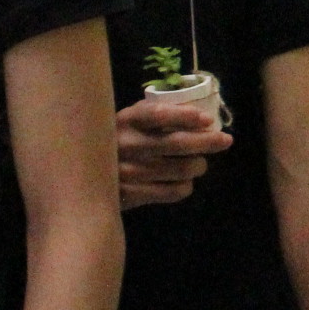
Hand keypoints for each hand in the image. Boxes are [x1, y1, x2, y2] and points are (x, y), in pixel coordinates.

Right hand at [115, 99, 232, 209]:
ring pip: (182, 169)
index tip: (207, 120)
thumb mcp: (127, 121)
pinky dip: (186, 185)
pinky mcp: (132, 195)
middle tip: (225, 140)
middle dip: (209, 142)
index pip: (158, 114)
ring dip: (199, 165)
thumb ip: (155, 115)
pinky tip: (183, 180)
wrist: (83, 174)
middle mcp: (127, 145)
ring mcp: (128, 172)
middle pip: (178, 144)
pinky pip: (174, 191)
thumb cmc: (115, 141)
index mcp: (126, 120)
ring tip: (198, 163)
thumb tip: (200, 117)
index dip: (185, 116)